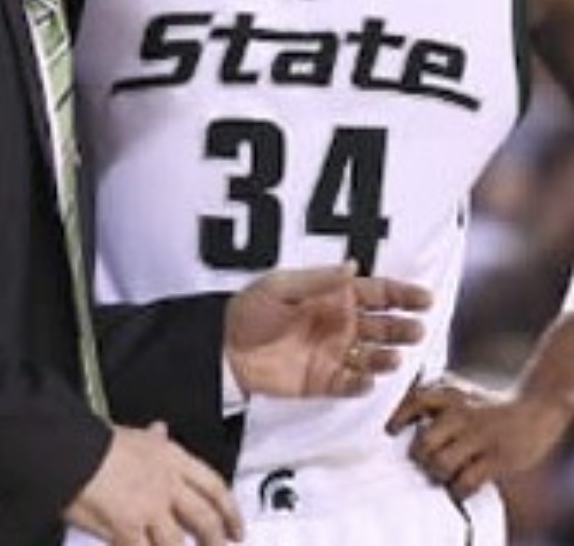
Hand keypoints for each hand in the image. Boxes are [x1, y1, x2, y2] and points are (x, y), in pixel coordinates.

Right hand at [64, 422, 242, 544]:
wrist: (72, 452)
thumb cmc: (97, 443)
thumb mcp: (134, 433)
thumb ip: (153, 437)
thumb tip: (161, 429)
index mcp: (173, 458)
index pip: (214, 486)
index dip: (230, 511)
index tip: (237, 527)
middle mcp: (167, 483)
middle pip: (204, 518)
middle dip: (217, 540)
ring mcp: (149, 508)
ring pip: (178, 543)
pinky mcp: (128, 529)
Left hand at [225, 262, 430, 396]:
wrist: (225, 349)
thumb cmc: (250, 311)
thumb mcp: (281, 287)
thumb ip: (319, 281)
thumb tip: (353, 266)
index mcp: (335, 296)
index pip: (378, 293)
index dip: (402, 295)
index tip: (424, 299)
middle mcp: (341, 324)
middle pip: (383, 325)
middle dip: (402, 328)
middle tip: (415, 330)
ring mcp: (335, 353)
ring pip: (373, 356)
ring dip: (387, 357)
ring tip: (392, 357)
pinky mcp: (324, 381)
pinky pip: (351, 384)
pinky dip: (361, 383)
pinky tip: (365, 379)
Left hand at [386, 375, 571, 499]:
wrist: (533, 411)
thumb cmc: (486, 406)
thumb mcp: (459, 394)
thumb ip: (433, 402)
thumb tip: (398, 422)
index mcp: (449, 395)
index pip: (415, 401)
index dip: (398, 417)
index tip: (390, 431)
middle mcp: (461, 413)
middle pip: (423, 442)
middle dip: (419, 457)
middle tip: (423, 460)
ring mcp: (478, 436)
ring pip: (441, 463)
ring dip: (437, 474)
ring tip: (442, 473)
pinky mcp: (496, 458)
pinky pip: (466, 481)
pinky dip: (458, 489)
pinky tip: (459, 486)